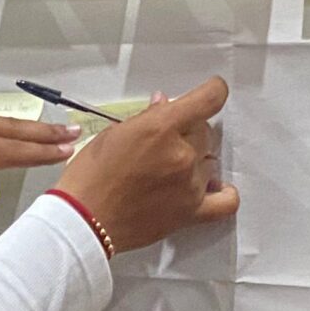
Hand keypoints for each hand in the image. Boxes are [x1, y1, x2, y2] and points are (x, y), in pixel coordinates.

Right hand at [54, 77, 239, 252]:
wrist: (84, 220)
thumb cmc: (90, 177)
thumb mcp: (114, 134)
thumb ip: (146, 117)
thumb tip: (164, 104)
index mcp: (161, 128)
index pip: (209, 99)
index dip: (214, 90)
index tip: (212, 90)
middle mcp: (182, 154)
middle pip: (205, 131)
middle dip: (188, 130)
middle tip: (165, 140)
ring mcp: (190, 184)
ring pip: (209, 160)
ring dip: (195, 158)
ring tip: (169, 167)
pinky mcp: (191, 212)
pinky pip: (226, 201)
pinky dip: (224, 191)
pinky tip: (213, 186)